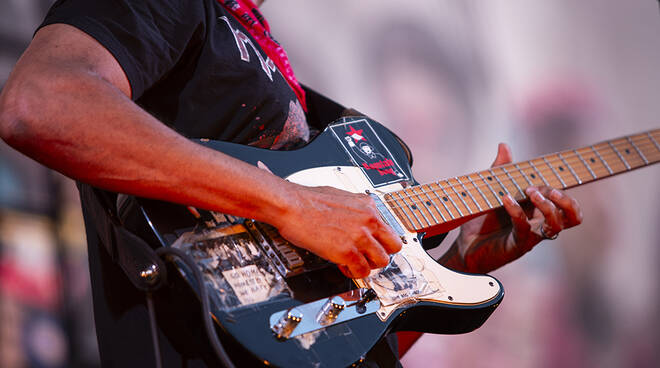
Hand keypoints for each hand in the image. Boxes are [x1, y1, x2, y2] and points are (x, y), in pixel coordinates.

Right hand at [274, 185, 401, 277]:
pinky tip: (343, 266)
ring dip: (368, 265)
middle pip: (394, 246)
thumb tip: (355, 217)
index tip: (373, 245)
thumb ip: (355, 209)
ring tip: (355, 263)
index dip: (380, 240)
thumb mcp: (341, 196)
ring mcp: (360, 236)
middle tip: (368, 256)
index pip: (389, 228)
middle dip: (381, 253)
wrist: (292, 205)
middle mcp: (369, 220)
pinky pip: (362, 271)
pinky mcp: (347, 251)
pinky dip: (354, 273)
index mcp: (368, 205)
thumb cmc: (308, 200)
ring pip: (382, 261)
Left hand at [441, 143, 582, 273]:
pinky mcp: (516, 245)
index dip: (563, 191)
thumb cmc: (480, 221)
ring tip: (530, 192)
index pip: (565, 203)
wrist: (463, 246)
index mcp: (538, 212)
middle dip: (563, 199)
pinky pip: (525, 228)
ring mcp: (530, 236)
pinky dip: (516, 210)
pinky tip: (505, 199)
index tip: (547, 177)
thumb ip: (500, 170)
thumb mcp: (490, 191)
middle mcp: (539, 225)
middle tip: (539, 189)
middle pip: (572, 216)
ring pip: (557, 225)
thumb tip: (504, 144)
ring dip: (548, 206)